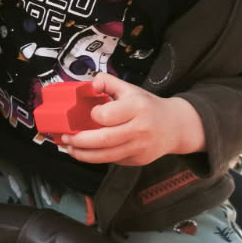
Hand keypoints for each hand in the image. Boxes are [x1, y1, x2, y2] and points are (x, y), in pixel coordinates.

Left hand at [59, 76, 204, 166]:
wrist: (176, 127)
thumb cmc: (149, 107)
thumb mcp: (131, 89)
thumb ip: (108, 82)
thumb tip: (90, 84)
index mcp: (137, 108)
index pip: (108, 115)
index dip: (94, 115)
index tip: (90, 113)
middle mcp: (139, 129)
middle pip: (103, 139)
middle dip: (79, 141)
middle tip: (65, 137)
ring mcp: (139, 147)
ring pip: (105, 156)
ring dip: (83, 154)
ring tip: (70, 148)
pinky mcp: (137, 160)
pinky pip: (112, 160)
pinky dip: (96, 157)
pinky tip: (86, 152)